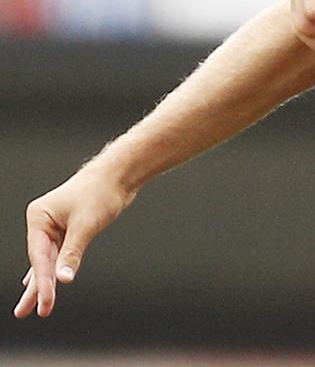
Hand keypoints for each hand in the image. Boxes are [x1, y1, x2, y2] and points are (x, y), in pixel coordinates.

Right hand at [14, 168, 135, 318]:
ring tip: (35, 305)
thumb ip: (73, 253)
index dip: (42, 283)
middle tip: (24, 313)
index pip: (39, 257)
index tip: (45, 304)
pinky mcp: (69, 228)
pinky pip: (58, 254)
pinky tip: (47, 281)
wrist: (118, 175)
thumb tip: (64, 278)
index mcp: (39, 217)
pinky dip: (54, 268)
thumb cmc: (100, 192)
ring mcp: (55, 225)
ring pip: (49, 259)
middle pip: (39, 261)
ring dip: (44, 282)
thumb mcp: (86, 225)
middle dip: (35, 288)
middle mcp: (43, 222)